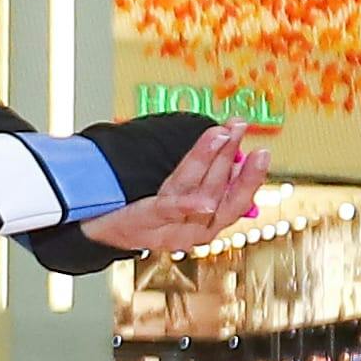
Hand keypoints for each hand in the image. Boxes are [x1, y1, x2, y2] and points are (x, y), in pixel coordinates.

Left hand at [78, 119, 267, 253]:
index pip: (235, 201)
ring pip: (199, 194)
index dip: (250, 179)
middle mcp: (192, 232)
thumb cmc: (141, 214)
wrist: (98, 231)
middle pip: (220, 195)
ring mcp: (170, 230)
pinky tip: (203, 202)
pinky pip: (170, 212)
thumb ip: (206, 185)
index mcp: (203, 225)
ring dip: (212, 162)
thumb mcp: (177, 200)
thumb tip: (236, 163)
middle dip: (233, 159)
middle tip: (241, 129)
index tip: (262, 153)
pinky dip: (188, 206)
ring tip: (222, 134)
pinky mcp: (146, 222)